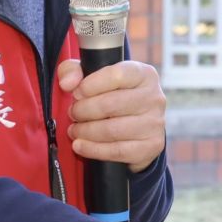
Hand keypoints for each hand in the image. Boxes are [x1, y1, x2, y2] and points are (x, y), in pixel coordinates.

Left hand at [57, 57, 166, 173]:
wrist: (136, 125)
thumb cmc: (111, 95)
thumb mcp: (92, 76)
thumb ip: (72, 71)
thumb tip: (66, 83)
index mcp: (143, 74)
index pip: (116, 75)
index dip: (90, 85)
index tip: (76, 93)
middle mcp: (154, 97)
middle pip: (111, 105)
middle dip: (83, 111)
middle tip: (73, 114)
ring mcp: (155, 123)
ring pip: (112, 130)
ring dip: (86, 131)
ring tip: (74, 130)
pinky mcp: (151, 146)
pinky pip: (117, 150)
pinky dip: (93, 150)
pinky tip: (80, 145)